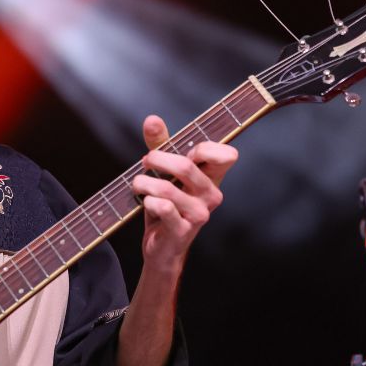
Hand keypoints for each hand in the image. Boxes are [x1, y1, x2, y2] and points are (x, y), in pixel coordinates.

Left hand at [131, 115, 237, 268]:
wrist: (161, 247)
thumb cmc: (166, 207)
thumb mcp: (164, 173)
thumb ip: (160, 144)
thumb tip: (152, 119)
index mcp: (212, 178)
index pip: (227, 155)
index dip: (204, 148)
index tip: (182, 150)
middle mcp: (212, 195)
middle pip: (186, 166)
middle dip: (157, 159)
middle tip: (145, 161)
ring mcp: (200, 214)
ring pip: (166, 188)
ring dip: (143, 183)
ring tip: (137, 184)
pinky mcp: (183, 230)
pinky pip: (161, 207)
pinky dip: (147, 201)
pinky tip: (146, 203)